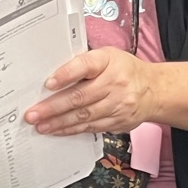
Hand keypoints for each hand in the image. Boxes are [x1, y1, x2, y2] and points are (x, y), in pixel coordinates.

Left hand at [24, 46, 153, 134]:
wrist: (153, 90)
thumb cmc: (124, 70)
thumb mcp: (106, 56)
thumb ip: (83, 64)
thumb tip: (54, 77)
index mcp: (108, 61)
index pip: (85, 65)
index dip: (66, 74)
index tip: (49, 83)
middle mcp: (114, 83)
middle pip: (80, 96)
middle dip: (53, 107)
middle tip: (34, 113)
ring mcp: (117, 104)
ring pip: (84, 116)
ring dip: (59, 122)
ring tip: (41, 125)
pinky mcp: (118, 121)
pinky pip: (91, 127)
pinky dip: (72, 130)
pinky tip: (59, 130)